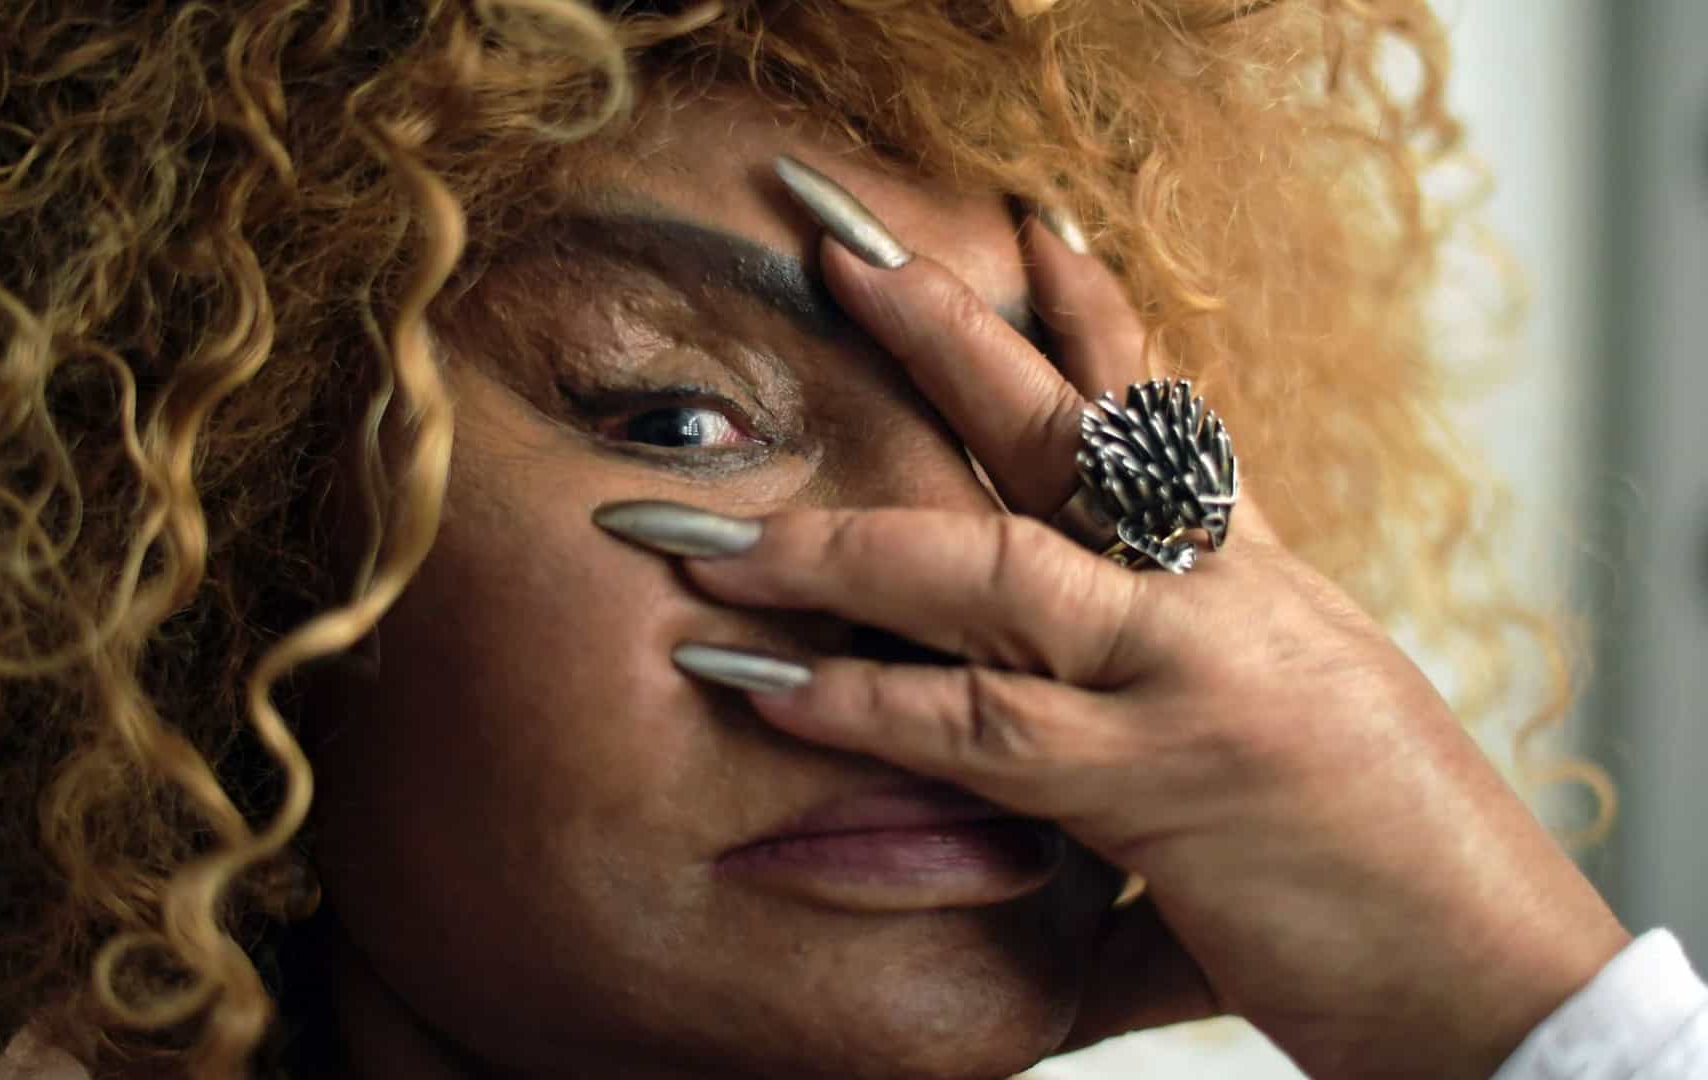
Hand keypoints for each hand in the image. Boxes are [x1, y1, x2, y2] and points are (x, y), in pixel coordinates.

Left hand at [617, 199, 1629, 1077]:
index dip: (1096, 320)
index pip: (1168, 419)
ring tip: (712, 537)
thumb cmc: (1396, 872)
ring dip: (840, 544)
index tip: (1032, 231)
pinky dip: (865, 703)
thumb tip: (1074, 712)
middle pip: (1068, 436)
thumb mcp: (1303, 732)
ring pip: (990, 568)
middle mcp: (1226, 599)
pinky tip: (767, 683)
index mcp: (1258, 581)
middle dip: (947, 338)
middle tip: (844, 256)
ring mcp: (1194, 677)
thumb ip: (1182, 690)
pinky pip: (981, 725)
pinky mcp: (1165, 785)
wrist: (1497, 978)